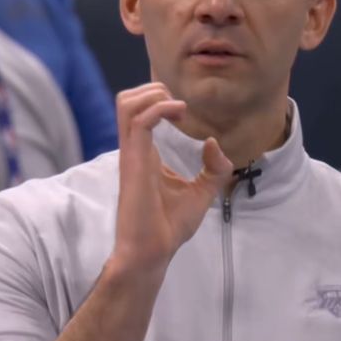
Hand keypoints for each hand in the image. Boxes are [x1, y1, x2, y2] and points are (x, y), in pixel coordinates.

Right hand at [112, 82, 232, 272]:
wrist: (153, 251)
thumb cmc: (169, 226)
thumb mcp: (202, 192)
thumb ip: (214, 169)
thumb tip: (213, 142)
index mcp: (146, 153)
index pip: (139, 111)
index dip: (160, 99)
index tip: (186, 112)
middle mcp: (135, 149)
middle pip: (126, 99)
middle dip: (153, 89)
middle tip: (179, 106)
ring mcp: (132, 153)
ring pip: (126, 103)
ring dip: (154, 94)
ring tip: (178, 108)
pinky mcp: (134, 162)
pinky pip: (139, 121)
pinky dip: (160, 108)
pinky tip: (180, 115)